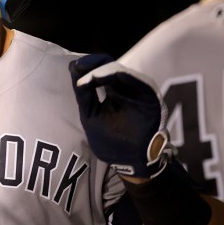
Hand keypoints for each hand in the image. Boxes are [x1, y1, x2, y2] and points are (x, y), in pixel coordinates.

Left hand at [69, 53, 170, 178]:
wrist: (133, 161)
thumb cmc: (112, 141)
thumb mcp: (91, 115)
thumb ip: (85, 94)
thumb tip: (74, 68)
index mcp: (113, 90)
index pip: (99, 72)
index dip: (86, 67)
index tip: (74, 67)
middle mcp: (126, 87)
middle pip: (109, 67)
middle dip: (94, 64)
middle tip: (80, 66)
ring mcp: (139, 89)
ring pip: (120, 71)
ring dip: (103, 69)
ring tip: (90, 75)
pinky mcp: (150, 93)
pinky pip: (135, 78)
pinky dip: (117, 75)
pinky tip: (101, 76)